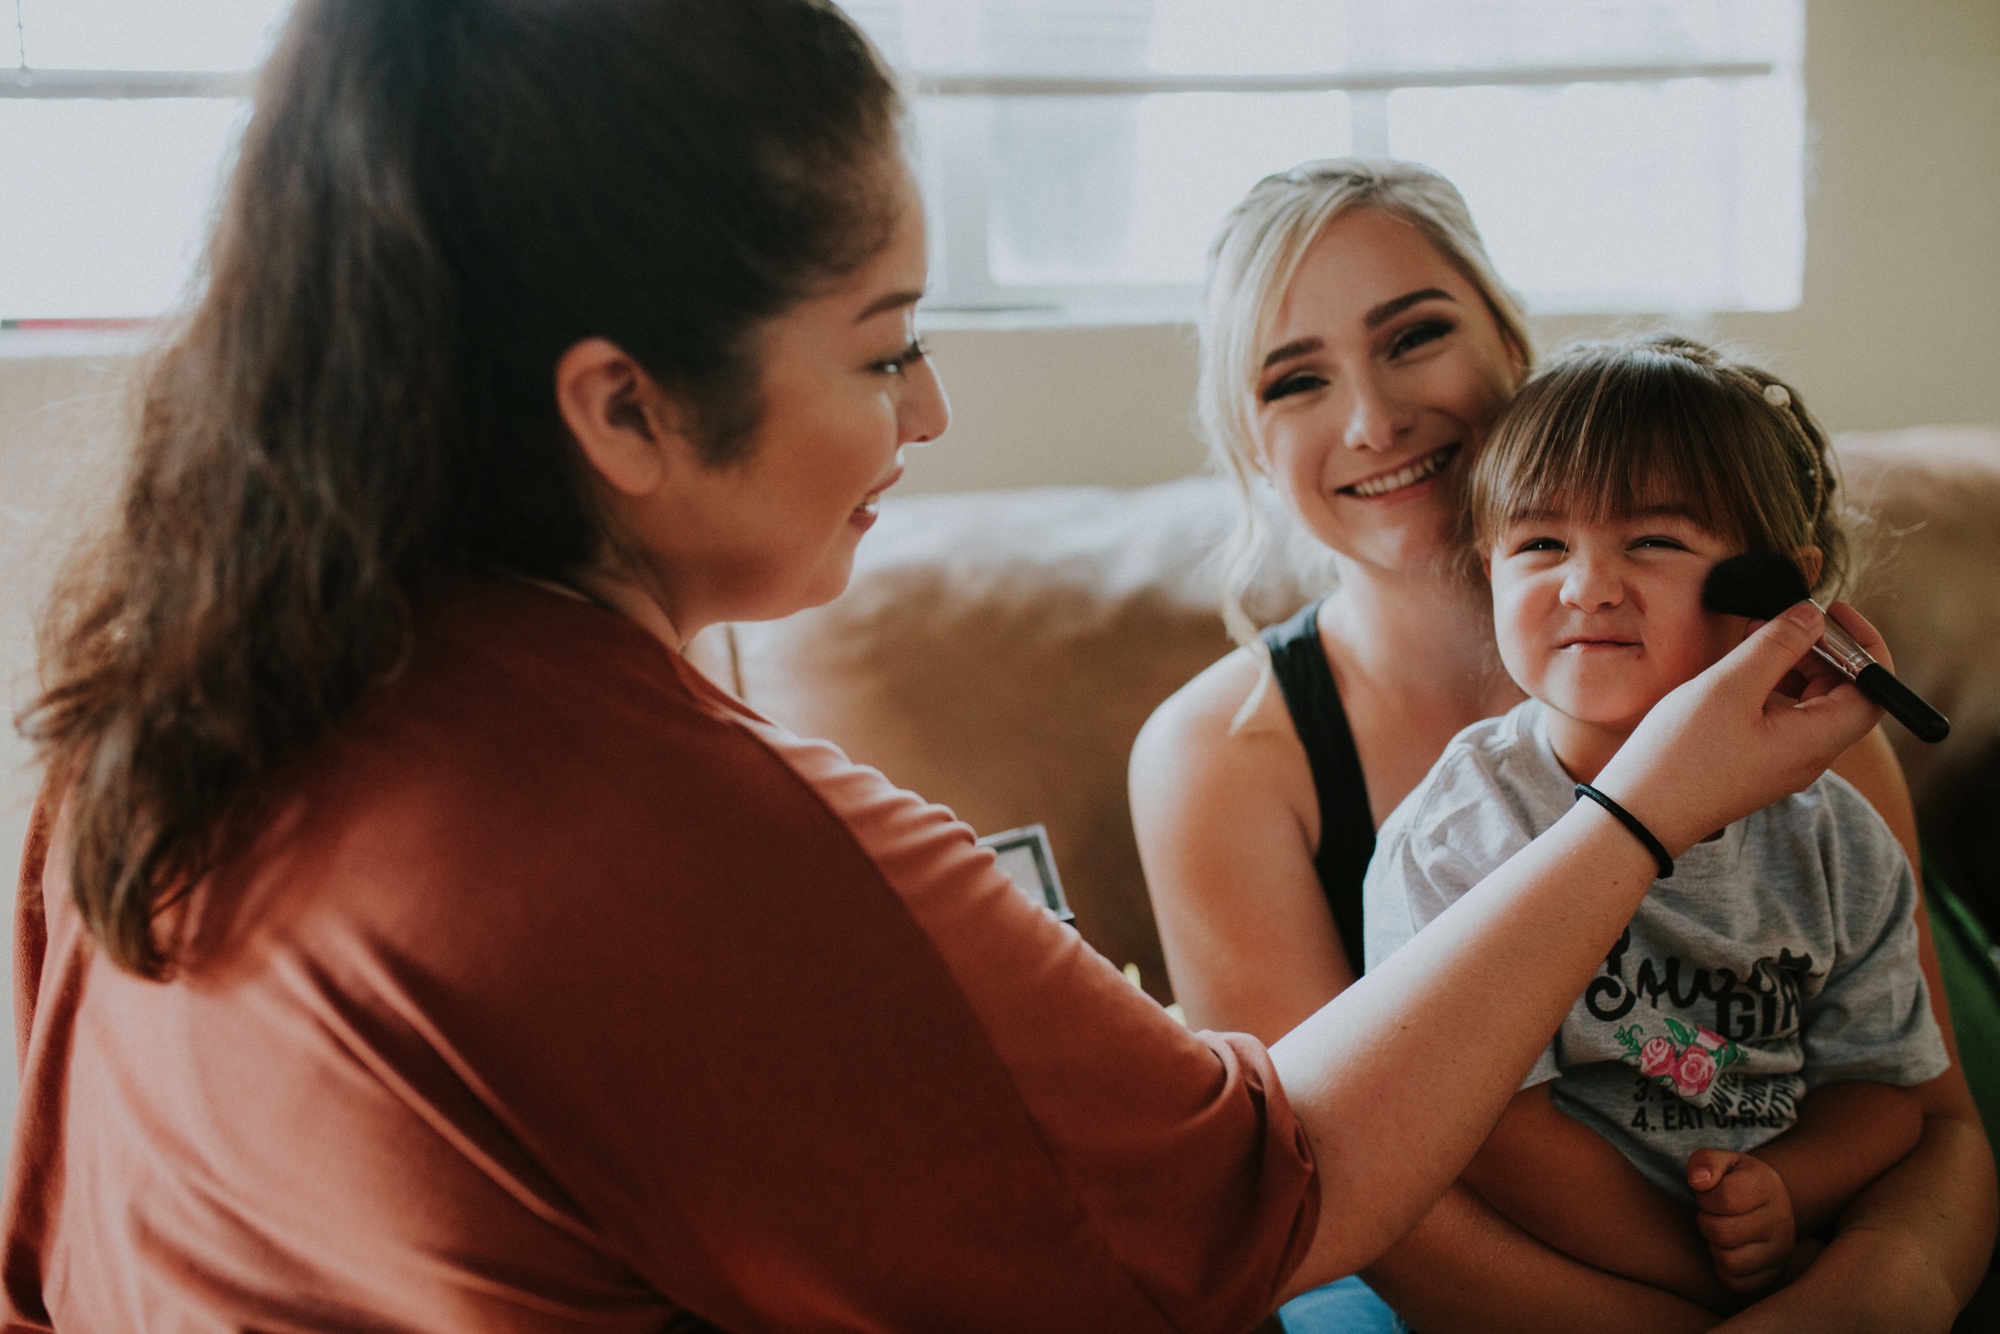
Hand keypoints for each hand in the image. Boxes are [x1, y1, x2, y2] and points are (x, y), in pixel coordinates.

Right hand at [1594, 602, 1886, 855]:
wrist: (1638, 816)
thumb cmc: (1680, 756)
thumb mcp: (1729, 687)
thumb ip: (1777, 646)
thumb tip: (1812, 616)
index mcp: (1814, 740)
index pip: (1875, 691)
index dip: (1865, 645)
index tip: (1834, 612)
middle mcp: (1808, 756)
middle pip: (1844, 695)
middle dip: (1823, 650)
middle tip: (1785, 619)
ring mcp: (1782, 763)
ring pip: (1811, 705)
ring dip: (1794, 666)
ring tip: (1755, 637)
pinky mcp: (1757, 764)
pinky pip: (1783, 719)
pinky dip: (1772, 687)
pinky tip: (1738, 670)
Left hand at [1690, 1149, 1795, 1297]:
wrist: (1768, 1203)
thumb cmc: (1737, 1180)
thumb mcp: (1724, 1161)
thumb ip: (1706, 1161)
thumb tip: (1698, 1181)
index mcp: (1768, 1187)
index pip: (1726, 1198)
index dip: (1706, 1197)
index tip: (1708, 1195)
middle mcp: (1781, 1222)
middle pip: (1723, 1232)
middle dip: (1706, 1221)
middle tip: (1712, 1215)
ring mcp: (1781, 1252)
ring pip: (1729, 1261)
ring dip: (1714, 1246)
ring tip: (1721, 1231)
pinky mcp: (1773, 1276)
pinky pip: (1735, 1283)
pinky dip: (1723, 1268)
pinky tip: (1728, 1249)